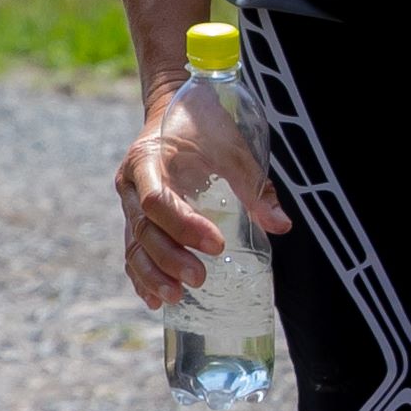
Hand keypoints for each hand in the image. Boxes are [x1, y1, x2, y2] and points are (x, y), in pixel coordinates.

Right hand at [114, 75, 284, 307]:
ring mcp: (129, 203)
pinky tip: (155, 300)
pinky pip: (132, 251)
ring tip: (177, 297)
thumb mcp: (233, 150)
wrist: (175, 110)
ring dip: (153, 275)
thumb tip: (281, 226)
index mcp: (148, 160)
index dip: (183, 226)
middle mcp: (131, 184)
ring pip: (133, 246)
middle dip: (170, 258)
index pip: (156, 200)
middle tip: (200, 278)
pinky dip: (141, 277)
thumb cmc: (206, 128)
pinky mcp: (134, 218)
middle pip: (143, 229)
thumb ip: (254, 188)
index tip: (216, 244)